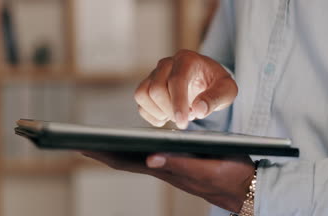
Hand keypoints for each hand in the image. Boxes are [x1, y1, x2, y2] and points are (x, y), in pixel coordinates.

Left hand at [81, 151, 254, 212]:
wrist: (247, 187)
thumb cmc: (230, 175)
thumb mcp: (207, 169)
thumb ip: (180, 164)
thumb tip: (149, 158)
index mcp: (168, 170)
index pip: (128, 162)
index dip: (105, 154)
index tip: (83, 145)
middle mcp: (165, 169)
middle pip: (126, 161)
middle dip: (103, 152)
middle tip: (80, 142)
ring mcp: (170, 168)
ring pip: (136, 159)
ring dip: (116, 151)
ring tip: (99, 142)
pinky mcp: (179, 164)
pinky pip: (150, 156)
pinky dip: (134, 150)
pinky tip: (131, 145)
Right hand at [135, 50, 237, 128]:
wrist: (207, 80)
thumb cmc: (216, 83)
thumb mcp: (227, 90)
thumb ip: (215, 98)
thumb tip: (199, 109)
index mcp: (187, 60)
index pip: (176, 80)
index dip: (178, 103)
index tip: (183, 121)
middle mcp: (167, 64)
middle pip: (156, 89)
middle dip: (170, 110)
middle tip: (188, 116)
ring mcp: (155, 74)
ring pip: (143, 95)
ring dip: (159, 112)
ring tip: (176, 114)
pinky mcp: (148, 86)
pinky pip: (141, 103)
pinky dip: (152, 115)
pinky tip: (167, 116)